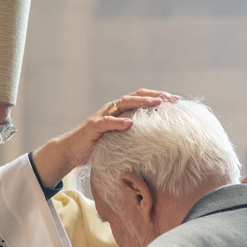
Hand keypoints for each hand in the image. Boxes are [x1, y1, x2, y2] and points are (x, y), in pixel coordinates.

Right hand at [32, 90, 177, 187]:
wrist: (71, 151)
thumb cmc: (96, 147)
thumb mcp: (118, 140)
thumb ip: (132, 136)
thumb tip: (156, 142)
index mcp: (119, 111)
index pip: (141, 98)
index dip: (158, 97)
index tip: (175, 100)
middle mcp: (111, 109)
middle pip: (135, 96)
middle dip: (154, 95)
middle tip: (171, 99)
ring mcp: (102, 116)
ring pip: (123, 104)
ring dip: (141, 102)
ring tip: (156, 104)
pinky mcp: (93, 127)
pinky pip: (106, 122)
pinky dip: (118, 122)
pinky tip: (130, 124)